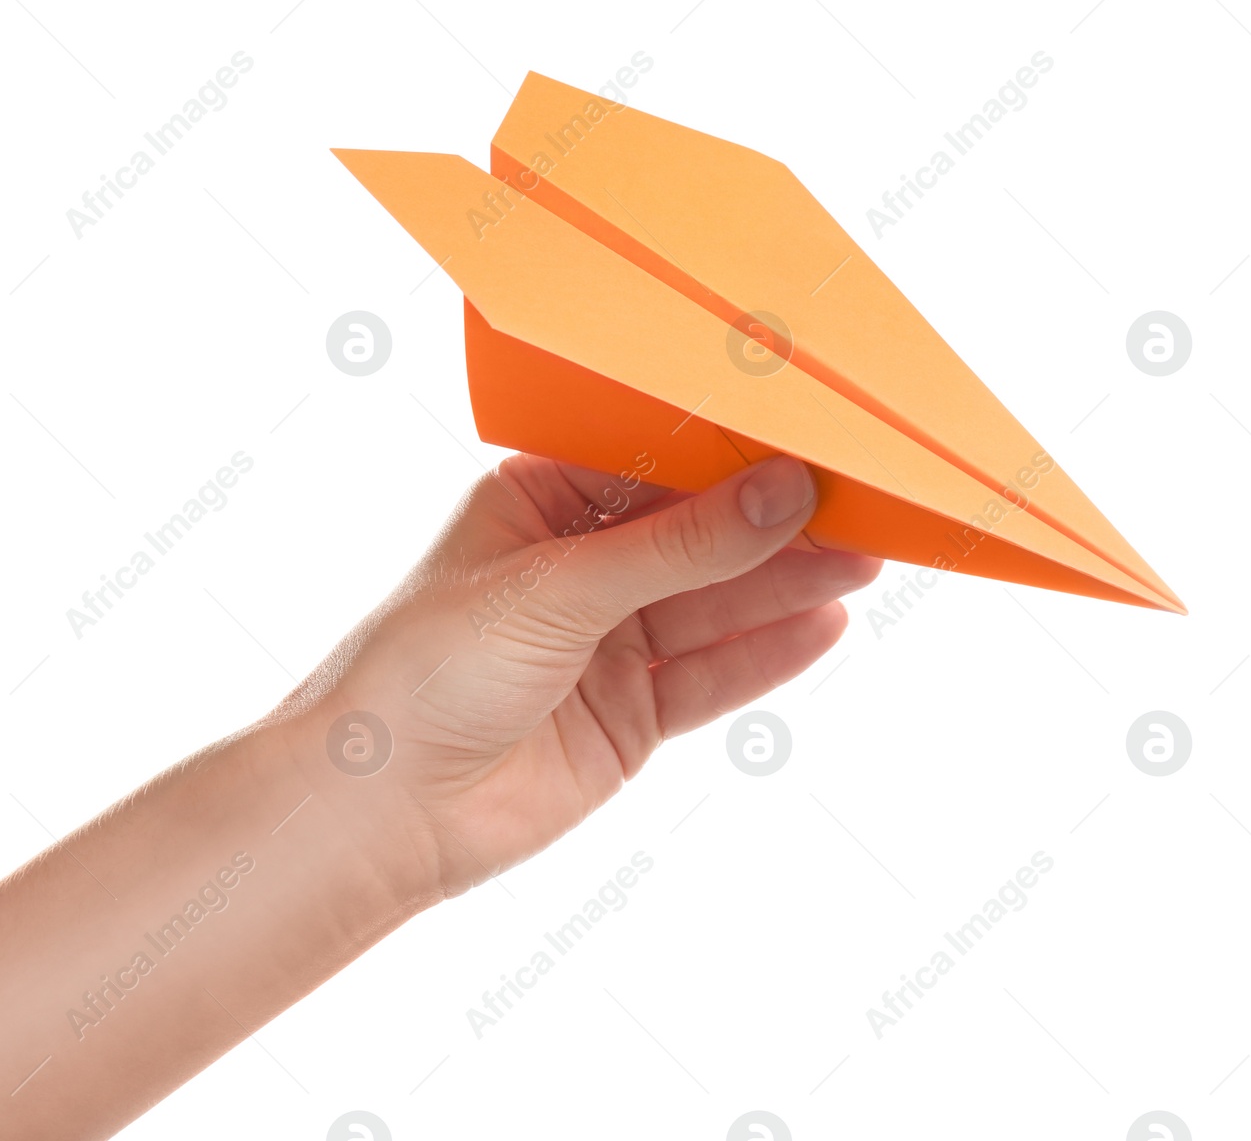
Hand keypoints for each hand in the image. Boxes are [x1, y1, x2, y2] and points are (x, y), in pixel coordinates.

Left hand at [283, 453, 881, 896]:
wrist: (381, 811)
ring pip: (713, 606)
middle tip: (864, 503)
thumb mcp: (559, 586)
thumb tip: (784, 492)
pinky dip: (766, 655)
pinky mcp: (628, 714)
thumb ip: (680, 547)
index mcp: (536, 502)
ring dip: (786, 585)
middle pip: (696, 537)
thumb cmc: (427, 669)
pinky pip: (711, 677)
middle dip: (775, 524)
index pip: (653, 465)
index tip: (809, 439)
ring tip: (869, 557)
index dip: (730, 455)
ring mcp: (605, 643)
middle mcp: (576, 567)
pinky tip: (824, 624)